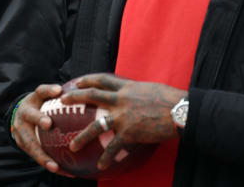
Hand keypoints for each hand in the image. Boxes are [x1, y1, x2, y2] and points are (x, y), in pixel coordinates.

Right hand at [11, 84, 73, 175]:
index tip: (59, 90)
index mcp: (33, 100)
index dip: (49, 90)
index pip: (41, 91)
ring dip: (43, 155)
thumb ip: (60, 97)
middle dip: (39, 119)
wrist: (19, 116)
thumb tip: (84, 94)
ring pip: (30, 143)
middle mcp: (23, 114)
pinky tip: (62, 172)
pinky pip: (35, 156)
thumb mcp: (47, 98)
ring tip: (55, 166)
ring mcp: (20, 130)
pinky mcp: (22, 144)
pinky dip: (48, 164)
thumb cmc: (40, 106)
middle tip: (48, 123)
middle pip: (30, 115)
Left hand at [61, 73, 186, 169]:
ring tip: (72, 146)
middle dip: (75, 97)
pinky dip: (107, 157)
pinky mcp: (130, 132)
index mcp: (127, 86)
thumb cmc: (171, 99)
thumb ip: (136, 91)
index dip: (88, 79)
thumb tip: (134, 93)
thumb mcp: (150, 88)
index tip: (76, 81)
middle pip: (93, 95)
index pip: (103, 79)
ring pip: (96, 125)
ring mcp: (123, 116)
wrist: (181, 111)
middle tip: (62, 101)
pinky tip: (101, 165)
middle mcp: (121, 99)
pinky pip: (114, 147)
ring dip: (82, 137)